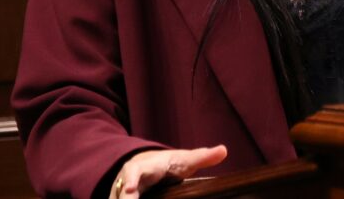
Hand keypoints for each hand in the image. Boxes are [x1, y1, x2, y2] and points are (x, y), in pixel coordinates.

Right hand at [113, 145, 227, 196]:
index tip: (132, 188)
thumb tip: (224, 150)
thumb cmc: (167, 164)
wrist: (144, 164)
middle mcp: (128, 179)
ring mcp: (120, 191)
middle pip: (120, 192)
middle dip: (122, 198)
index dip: (132, 179)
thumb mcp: (184, 160)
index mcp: (146, 167)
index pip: (136, 170)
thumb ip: (202, 157)